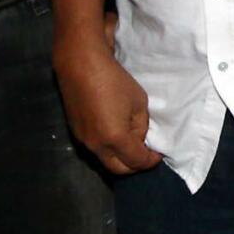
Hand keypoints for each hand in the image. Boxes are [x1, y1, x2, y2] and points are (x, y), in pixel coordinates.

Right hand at [53, 33, 161, 176]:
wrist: (81, 64)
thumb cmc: (114, 80)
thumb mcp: (139, 103)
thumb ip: (141, 126)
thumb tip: (138, 138)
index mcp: (115, 139)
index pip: (137, 161)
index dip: (151, 160)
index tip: (158, 154)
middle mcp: (96, 145)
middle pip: (118, 169)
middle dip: (134, 165)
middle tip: (145, 153)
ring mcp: (83, 140)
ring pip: (105, 160)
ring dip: (119, 157)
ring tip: (131, 143)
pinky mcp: (75, 131)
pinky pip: (95, 148)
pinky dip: (107, 148)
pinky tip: (115, 134)